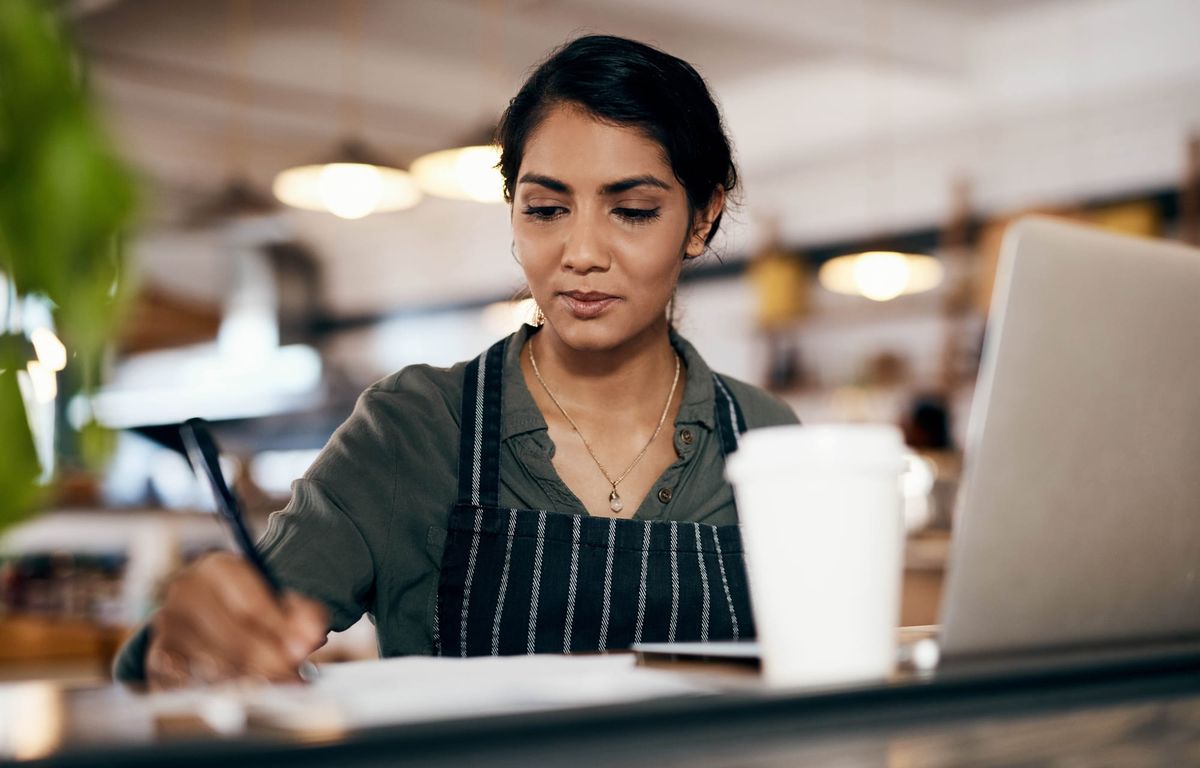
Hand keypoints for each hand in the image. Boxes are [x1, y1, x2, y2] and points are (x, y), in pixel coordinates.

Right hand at [145, 552, 328, 689]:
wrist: (202, 606)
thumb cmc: (247, 601)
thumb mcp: (275, 595)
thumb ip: (300, 613)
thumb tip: (312, 636)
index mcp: (218, 566)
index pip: (251, 604)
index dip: (280, 629)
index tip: (305, 648)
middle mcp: (185, 590)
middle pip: (233, 637)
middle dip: (270, 660)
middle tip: (296, 675)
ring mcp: (166, 623)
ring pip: (214, 664)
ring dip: (250, 679)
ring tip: (277, 682)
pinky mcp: (156, 655)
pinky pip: (192, 683)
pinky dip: (220, 689)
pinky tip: (243, 689)